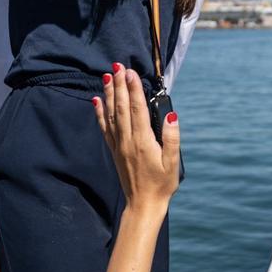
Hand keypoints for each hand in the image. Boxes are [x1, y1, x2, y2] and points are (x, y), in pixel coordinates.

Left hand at [93, 64, 179, 212]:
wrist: (143, 205)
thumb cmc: (162, 184)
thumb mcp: (173, 163)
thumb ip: (172, 137)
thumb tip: (170, 114)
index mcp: (143, 141)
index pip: (137, 109)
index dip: (134, 89)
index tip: (131, 73)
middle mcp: (127, 141)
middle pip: (122, 107)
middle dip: (120, 85)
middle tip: (117, 66)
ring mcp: (119, 145)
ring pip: (111, 114)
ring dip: (109, 94)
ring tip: (107, 76)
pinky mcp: (114, 151)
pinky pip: (105, 128)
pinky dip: (100, 112)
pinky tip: (97, 100)